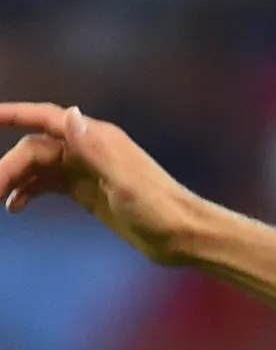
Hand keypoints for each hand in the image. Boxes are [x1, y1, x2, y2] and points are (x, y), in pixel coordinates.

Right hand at [0, 103, 200, 263]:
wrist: (184, 236)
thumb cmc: (160, 209)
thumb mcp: (125, 182)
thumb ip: (95, 150)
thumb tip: (69, 114)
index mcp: (98, 139)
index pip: (46, 118)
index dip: (13, 114)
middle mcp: (91, 150)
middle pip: (35, 149)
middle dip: (7, 167)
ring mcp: (89, 171)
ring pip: (39, 167)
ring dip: (14, 179)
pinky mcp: (89, 192)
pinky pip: (50, 184)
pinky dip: (29, 191)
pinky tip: (15, 207)